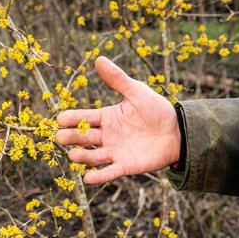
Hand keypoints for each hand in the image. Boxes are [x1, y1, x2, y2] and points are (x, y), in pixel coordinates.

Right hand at [56, 56, 180, 183]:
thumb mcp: (137, 92)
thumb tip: (99, 59)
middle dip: (72, 137)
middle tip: (59, 137)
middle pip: (85, 137)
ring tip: (72, 155)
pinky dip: (99, 176)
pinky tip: (88, 178)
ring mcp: (115, 151)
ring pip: (94, 156)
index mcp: (106, 117)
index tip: (60, 118)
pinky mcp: (125, 165)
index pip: (85, 117)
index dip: (73, 118)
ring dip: (82, 157)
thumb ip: (117, 79)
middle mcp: (107, 135)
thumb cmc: (156, 110)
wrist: (178, 131)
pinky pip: (110, 172)